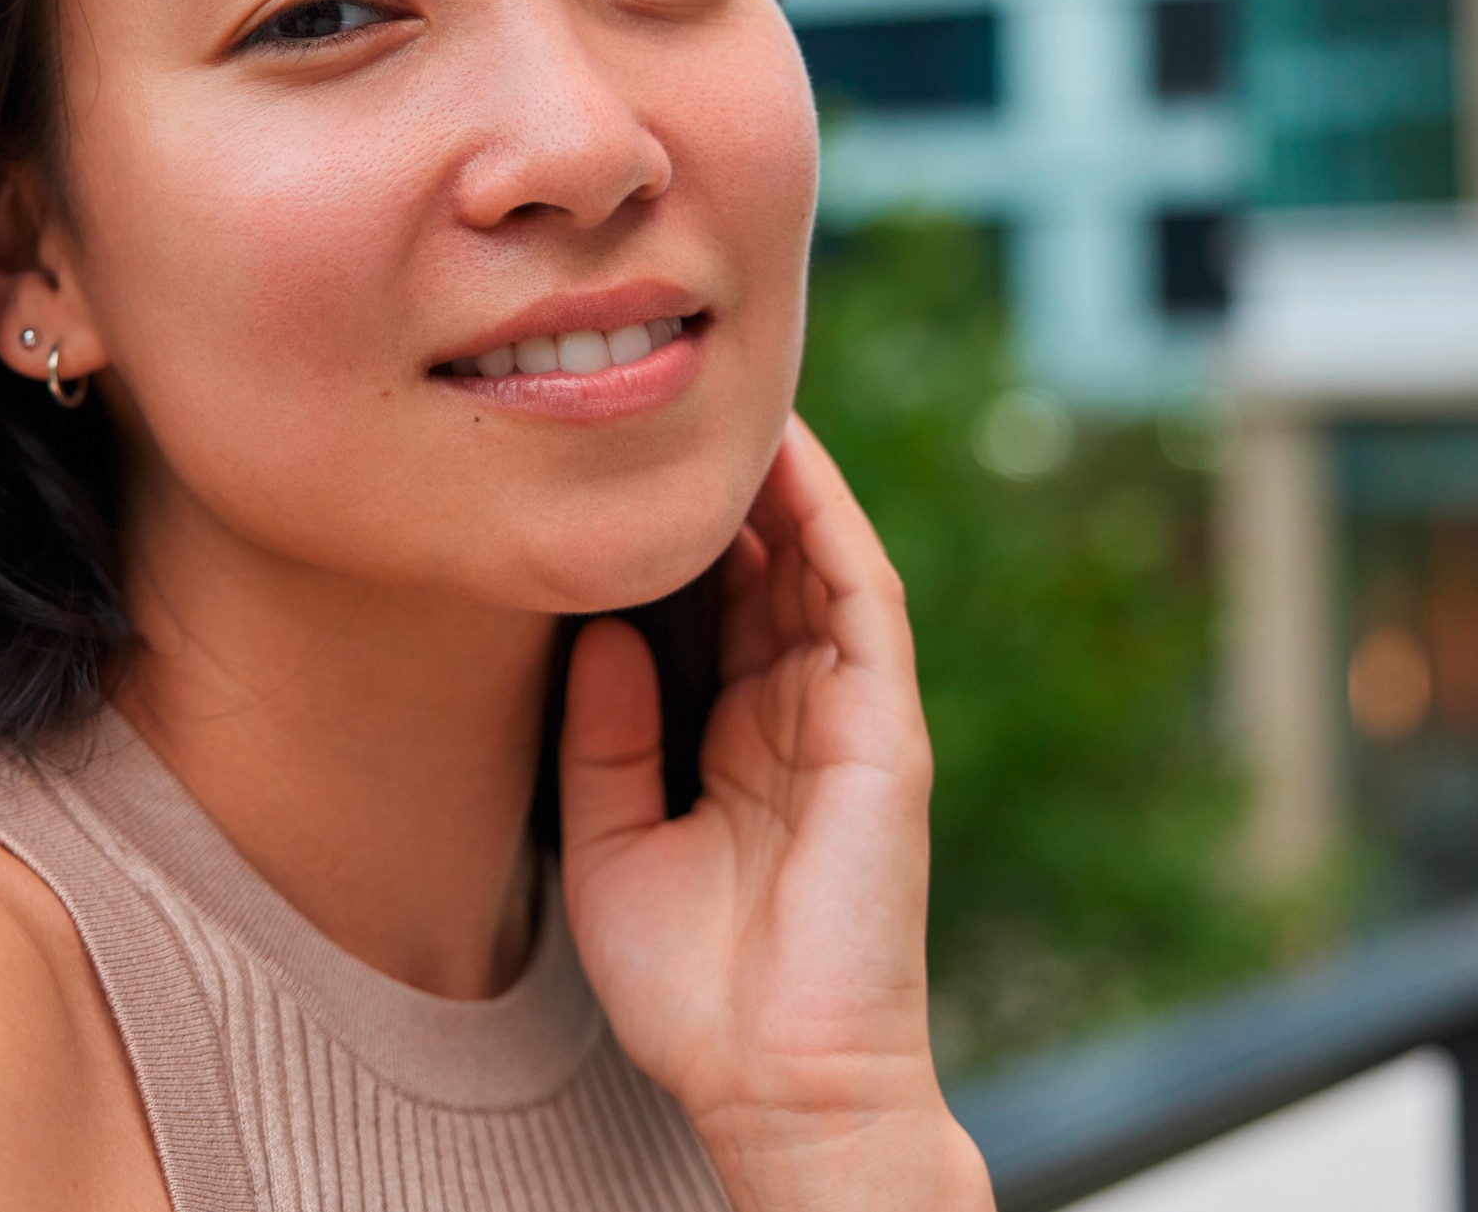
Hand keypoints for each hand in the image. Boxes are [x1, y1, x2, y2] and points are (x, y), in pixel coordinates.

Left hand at [559, 415, 990, 1211]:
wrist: (773, 1083)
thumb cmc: (692, 991)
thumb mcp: (606, 844)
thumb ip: (599, 735)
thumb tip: (593, 628)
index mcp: (732, 740)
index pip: (701, 605)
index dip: (658, 530)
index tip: (595, 458)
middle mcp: (792, 714)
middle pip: (756, 565)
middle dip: (710, 484)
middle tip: (652, 393)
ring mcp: (845, 716)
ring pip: (813, 561)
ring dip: (772, 479)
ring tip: (714, 394)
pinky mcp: (884, 729)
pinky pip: (862, 601)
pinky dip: (829, 523)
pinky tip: (787, 461)